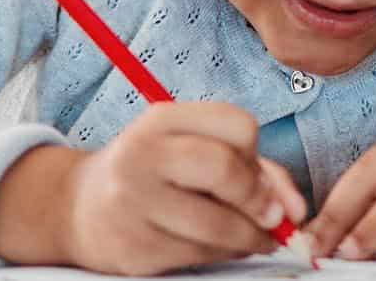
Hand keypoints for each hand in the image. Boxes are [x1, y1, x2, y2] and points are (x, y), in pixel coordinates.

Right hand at [0, 102, 306, 274]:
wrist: (80, 206)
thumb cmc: (157, 172)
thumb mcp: (195, 148)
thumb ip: (255, 168)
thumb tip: (295, 211)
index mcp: (163, 119)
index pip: (237, 125)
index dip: (258, 154)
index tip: (260, 176)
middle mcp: (143, 155)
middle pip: (223, 169)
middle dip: (258, 198)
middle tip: (272, 217)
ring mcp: (133, 203)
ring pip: (216, 224)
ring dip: (249, 237)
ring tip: (254, 237)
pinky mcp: (133, 248)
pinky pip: (197, 256)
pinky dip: (221, 255)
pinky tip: (217, 246)